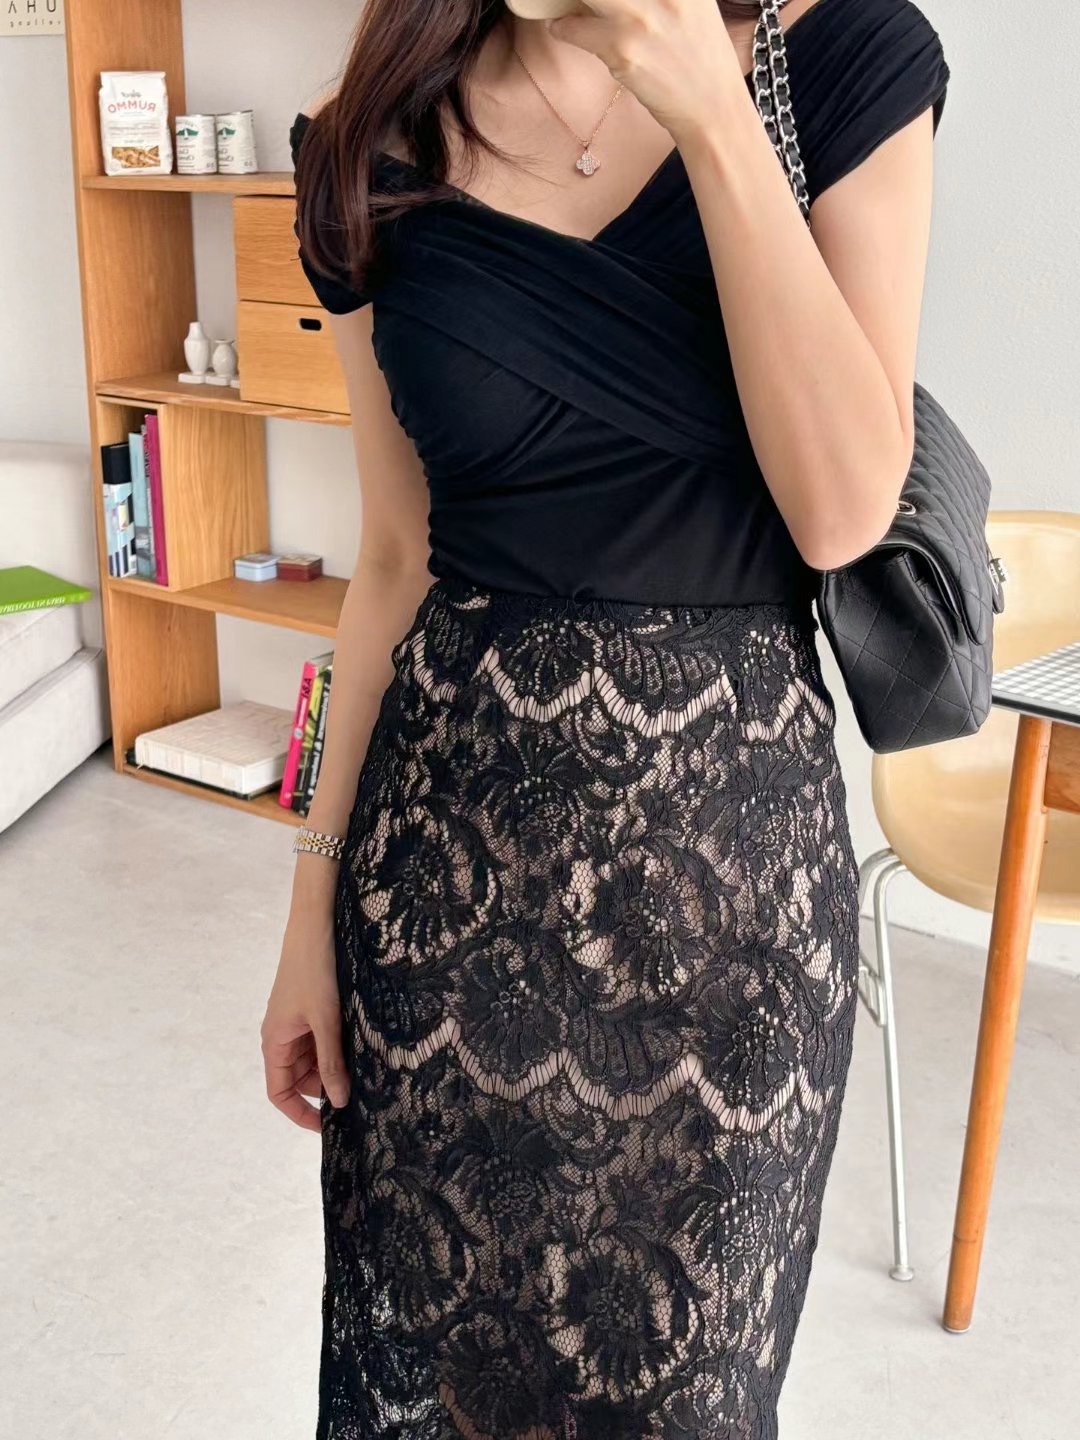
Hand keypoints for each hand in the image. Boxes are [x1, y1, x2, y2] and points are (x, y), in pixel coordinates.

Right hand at [261, 900, 348, 1131]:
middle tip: (358, 1099)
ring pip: (313, 1058)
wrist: (316, 925)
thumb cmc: (315, 970)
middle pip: (299, 1077)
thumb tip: (340, 1102)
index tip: (327, 1128)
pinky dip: (337, 1048)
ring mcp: (296, 1022)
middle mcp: (281, 1035)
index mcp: (275, 1042)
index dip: (300, 1113)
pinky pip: (320, 1039)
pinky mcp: (310, 1009)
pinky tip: (359, 1048)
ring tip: (363, 1074)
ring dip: (333, 1067)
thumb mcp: (325, 1021)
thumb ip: (331, 1062)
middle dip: (324, 1089)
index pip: (279, 1092)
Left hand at [546, 0, 743, 143]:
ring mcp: (641, 18)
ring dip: (570, 0)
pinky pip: (574, 28)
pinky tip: (563, 28)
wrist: (714, 108)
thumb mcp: (693, 6)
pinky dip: (564, 28)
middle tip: (581, 0)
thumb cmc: (702, 58)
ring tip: (565, 5)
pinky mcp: (623, 50)